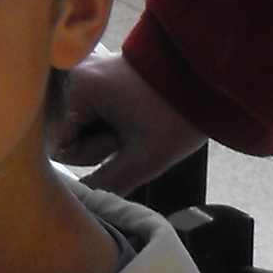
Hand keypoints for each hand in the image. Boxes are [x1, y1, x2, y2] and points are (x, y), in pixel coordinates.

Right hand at [53, 48, 207, 193]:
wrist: (209, 79)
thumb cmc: (176, 116)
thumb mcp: (142, 160)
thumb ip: (105, 185)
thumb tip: (81, 202)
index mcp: (79, 87)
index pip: (63, 145)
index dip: (95, 154)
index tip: (123, 140)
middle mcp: (77, 73)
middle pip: (72, 134)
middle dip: (102, 142)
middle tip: (137, 130)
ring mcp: (89, 70)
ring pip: (84, 125)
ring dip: (109, 132)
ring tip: (141, 120)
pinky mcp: (102, 73)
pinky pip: (94, 111)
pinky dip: (114, 120)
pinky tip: (138, 114)